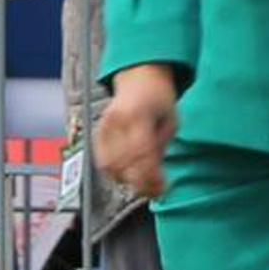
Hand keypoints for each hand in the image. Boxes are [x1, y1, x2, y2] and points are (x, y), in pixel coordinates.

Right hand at [96, 64, 179, 199]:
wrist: (139, 77)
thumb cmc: (160, 99)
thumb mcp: (170, 121)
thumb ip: (160, 148)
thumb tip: (154, 177)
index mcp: (138, 115)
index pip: (141, 154)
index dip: (151, 177)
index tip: (163, 189)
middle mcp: (117, 121)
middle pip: (124, 163)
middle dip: (141, 183)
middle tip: (156, 191)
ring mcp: (104, 127)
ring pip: (110, 166)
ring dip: (127, 180)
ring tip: (143, 183)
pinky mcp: (98, 132)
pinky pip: (102, 161)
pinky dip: (115, 173)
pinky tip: (129, 175)